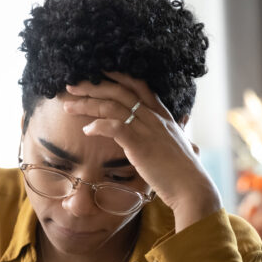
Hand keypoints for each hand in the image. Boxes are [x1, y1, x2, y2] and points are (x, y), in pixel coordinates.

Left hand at [64, 72, 222, 230]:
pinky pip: (115, 127)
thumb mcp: (183, 142)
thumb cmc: (185, 170)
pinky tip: (86, 130)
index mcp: (162, 114)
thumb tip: (185, 120)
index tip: (96, 73)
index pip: (137, 85)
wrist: (192, 188)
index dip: (116, 76)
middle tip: (71, 87)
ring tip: (68, 107)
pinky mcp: (140, 145)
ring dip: (87, 104)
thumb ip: (180, 129)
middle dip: (92, 87)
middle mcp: (154, 117)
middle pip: (118, 91)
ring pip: (112, 107)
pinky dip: (98, 126)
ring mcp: (147, 129)